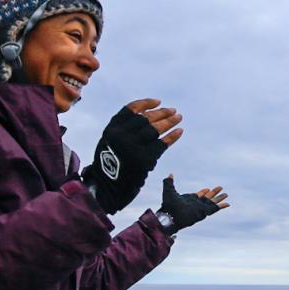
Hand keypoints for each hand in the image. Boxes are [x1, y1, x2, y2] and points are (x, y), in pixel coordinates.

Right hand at [80, 99, 182, 213]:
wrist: (109, 187)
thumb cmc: (111, 162)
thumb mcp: (110, 140)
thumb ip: (123, 127)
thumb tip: (149, 112)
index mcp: (111, 129)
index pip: (131, 109)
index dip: (146, 104)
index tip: (158, 102)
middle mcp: (121, 136)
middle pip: (146, 119)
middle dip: (162, 113)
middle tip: (174, 111)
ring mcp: (133, 148)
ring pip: (155, 130)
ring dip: (169, 122)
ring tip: (178, 117)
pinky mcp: (144, 160)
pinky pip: (162, 144)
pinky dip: (172, 136)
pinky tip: (179, 131)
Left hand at [157, 175, 228, 233]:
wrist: (170, 216)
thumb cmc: (168, 206)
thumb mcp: (168, 191)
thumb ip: (168, 182)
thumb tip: (170, 174)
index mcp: (189, 200)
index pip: (198, 195)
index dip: (203, 192)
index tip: (207, 189)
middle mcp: (196, 204)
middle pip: (207, 198)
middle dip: (214, 193)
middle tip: (220, 188)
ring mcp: (200, 208)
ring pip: (212, 202)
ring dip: (219, 198)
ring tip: (226, 194)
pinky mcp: (204, 212)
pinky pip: (214, 209)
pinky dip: (221, 206)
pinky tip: (227, 204)